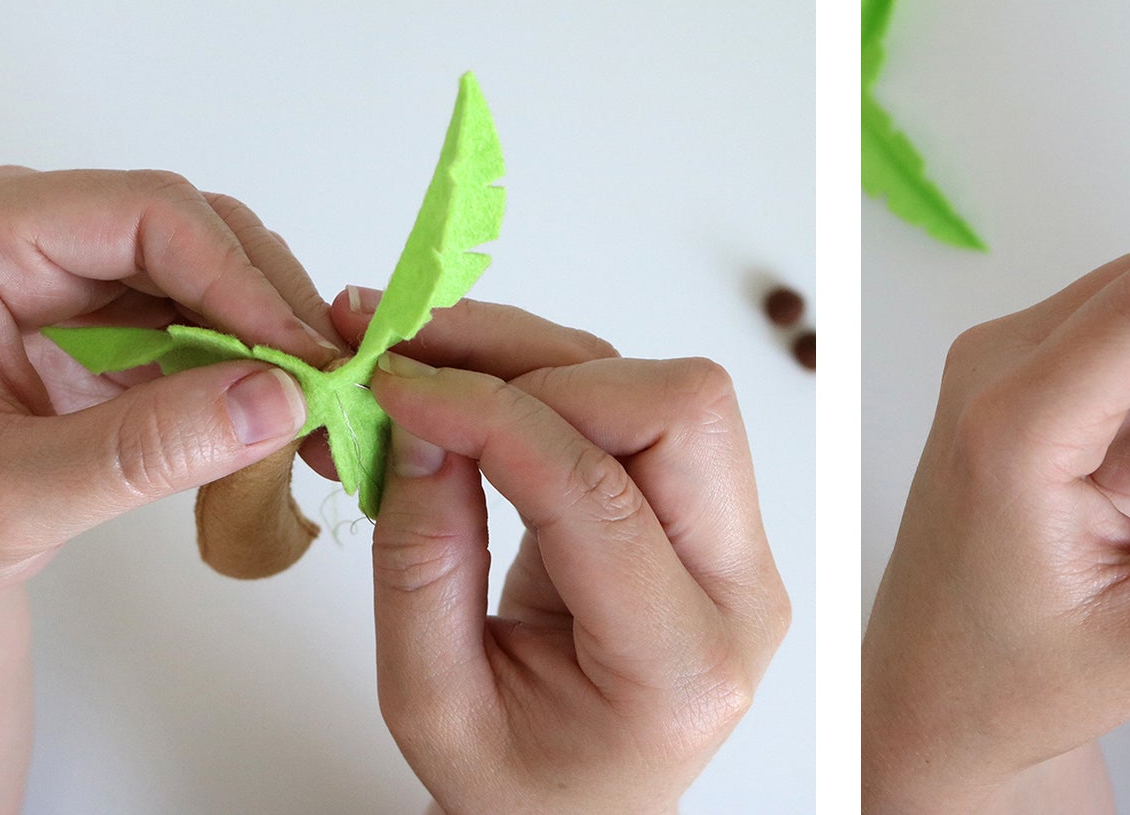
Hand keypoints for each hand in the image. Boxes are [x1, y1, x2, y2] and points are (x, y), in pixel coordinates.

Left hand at [0, 167, 345, 812]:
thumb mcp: (15, 499)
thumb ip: (145, 449)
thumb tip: (281, 398)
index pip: (147, 213)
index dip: (239, 280)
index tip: (304, 361)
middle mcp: (30, 227)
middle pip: (195, 227)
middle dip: (269, 305)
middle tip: (332, 388)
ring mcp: (73, 266)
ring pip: (216, 265)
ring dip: (273, 333)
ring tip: (315, 408)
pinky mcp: (109, 312)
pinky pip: (208, 311)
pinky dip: (254, 361)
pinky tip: (281, 414)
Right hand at [339, 299, 787, 813]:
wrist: (583, 813)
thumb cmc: (518, 783)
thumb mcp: (432, 705)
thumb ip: (421, 566)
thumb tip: (417, 421)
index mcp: (680, 665)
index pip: (601, 497)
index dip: (492, 418)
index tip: (392, 386)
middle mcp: (737, 592)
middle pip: (681, 410)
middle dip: (540, 370)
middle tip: (416, 370)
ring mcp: (736, 547)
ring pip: (663, 389)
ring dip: (537, 360)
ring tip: (421, 365)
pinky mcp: (709, 512)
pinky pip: (639, 407)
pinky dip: (546, 381)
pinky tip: (463, 390)